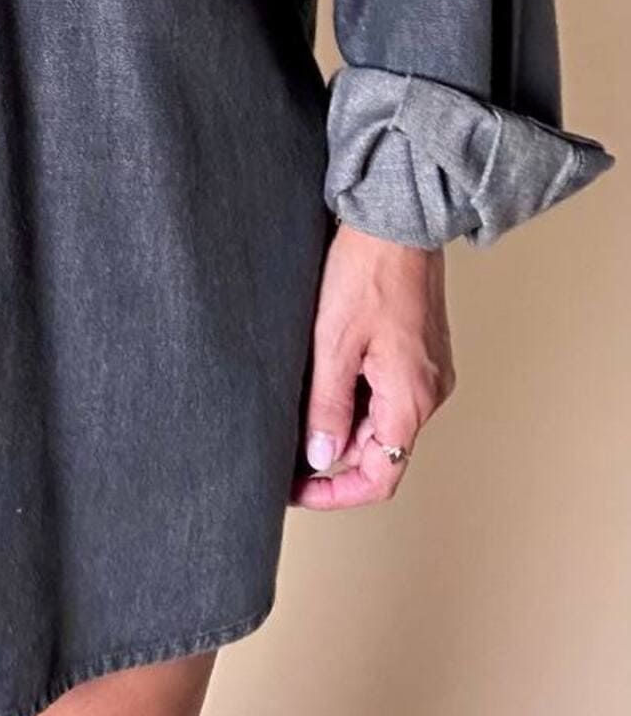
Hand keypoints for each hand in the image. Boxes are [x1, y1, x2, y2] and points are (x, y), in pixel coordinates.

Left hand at [290, 220, 455, 508]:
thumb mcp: (333, 345)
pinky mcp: (419, 353)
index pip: (380, 476)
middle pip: (380, 450)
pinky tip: (325, 372)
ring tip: (301, 397)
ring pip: (381, 420)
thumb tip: (319, 457)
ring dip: (341, 420)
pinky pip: (386, 392)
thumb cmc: (367, 272)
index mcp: (412, 400)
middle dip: (331, 452)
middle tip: (286, 440)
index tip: (297, 490)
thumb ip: (327, 407)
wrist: (395, 222)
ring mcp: (427, 373)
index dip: (336, 493)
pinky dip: (354, 394)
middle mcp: (429, 394)